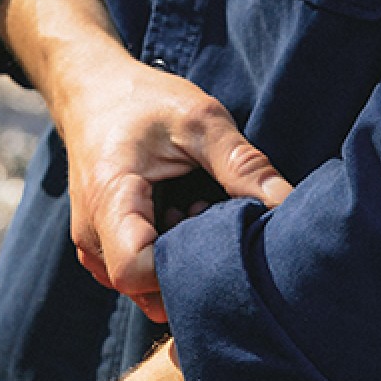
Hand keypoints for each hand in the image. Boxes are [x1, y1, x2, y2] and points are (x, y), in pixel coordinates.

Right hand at [0, 0, 291, 321]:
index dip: (187, 265)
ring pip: (147, 289)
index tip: (211, 222)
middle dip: (194, 265)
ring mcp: (94, 249)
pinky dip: (168, 254)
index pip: (138, 272)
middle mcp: (92, 237)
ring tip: (192, 207)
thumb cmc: (142, 99)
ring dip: (181, 260)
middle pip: (148, 290)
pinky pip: (140, 277)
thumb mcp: (198, 118)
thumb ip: (242, 164)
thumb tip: (289, 205)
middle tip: (208, 209)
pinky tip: (179, 214)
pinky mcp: (104, 250)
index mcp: (108, 201)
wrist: (92, 90)